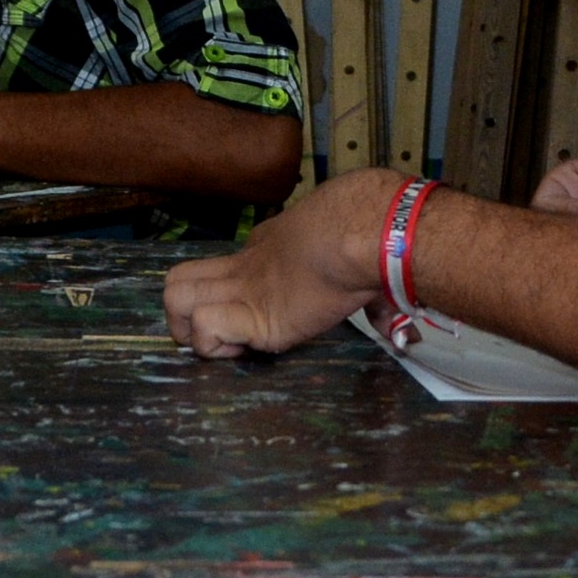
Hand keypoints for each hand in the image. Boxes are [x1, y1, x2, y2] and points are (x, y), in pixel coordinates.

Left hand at [163, 166, 399, 357]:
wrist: (363, 231)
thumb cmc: (368, 233)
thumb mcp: (361, 261)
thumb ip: (372, 299)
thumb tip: (402, 333)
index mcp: (266, 249)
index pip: (222, 271)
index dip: (224, 296)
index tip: (249, 318)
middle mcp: (245, 267)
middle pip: (177, 281)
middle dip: (184, 312)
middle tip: (217, 331)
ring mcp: (244, 291)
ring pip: (175, 300)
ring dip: (191, 330)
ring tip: (226, 343)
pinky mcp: (251, 315)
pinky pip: (205, 329)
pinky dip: (216, 345)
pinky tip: (244, 346)